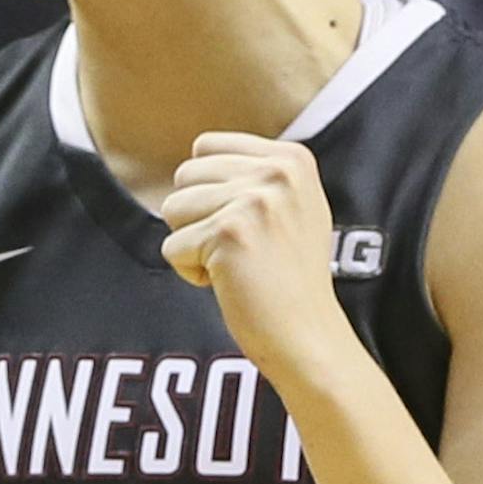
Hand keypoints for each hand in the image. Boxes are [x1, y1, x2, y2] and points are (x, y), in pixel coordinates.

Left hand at [159, 133, 351, 379]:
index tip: (249, 227)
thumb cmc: (291, 280)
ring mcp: (255, 201)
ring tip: (237, 266)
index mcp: (293, 158)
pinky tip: (231, 284)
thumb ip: (255, 172)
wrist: (310, 337)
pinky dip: (191, 273)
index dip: (211, 192)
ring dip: (193, 245)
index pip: (206, 147)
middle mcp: (278, 172)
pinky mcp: (229, 234)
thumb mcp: (292, 207)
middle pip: (185, 176)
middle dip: (198, 218)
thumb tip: (197, 150)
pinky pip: (172, 247)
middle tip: (242, 251)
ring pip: (173, 208)